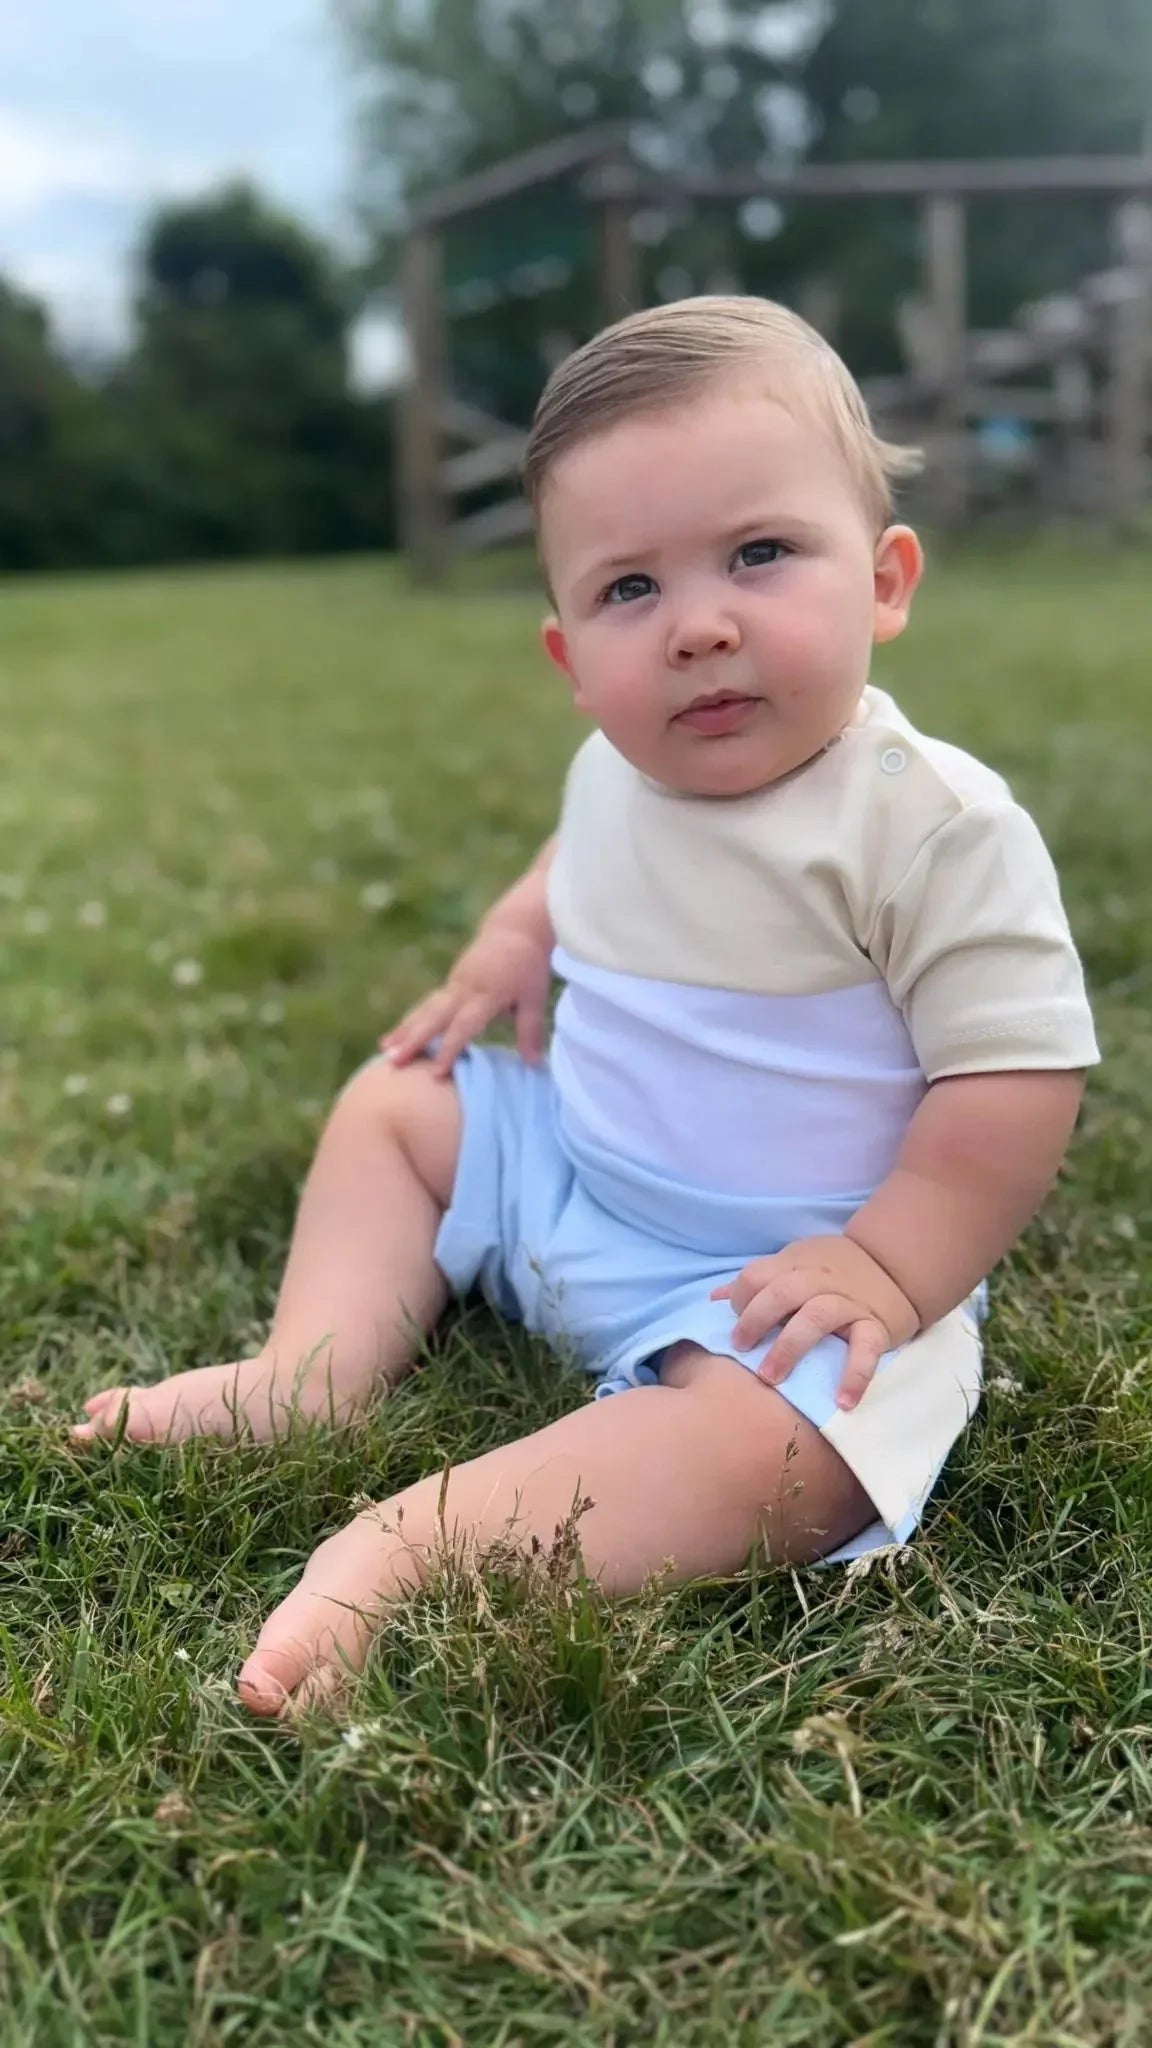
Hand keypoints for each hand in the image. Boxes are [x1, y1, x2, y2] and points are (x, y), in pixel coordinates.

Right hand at [381, 926, 551, 1077]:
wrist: (514, 926)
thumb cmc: (528, 964)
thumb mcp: (534, 998)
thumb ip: (530, 1031)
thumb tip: (535, 1065)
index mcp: (485, 995)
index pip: (463, 1027)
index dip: (449, 1050)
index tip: (435, 1073)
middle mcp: (463, 989)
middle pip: (433, 1017)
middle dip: (412, 1041)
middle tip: (392, 1061)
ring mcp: (454, 984)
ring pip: (425, 1009)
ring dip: (404, 1030)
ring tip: (384, 1049)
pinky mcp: (451, 982)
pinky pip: (428, 1004)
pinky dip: (412, 1020)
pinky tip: (400, 1036)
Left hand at [712, 1235, 919, 1411]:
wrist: (894, 1264)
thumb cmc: (832, 1270)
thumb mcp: (792, 1264)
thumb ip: (757, 1281)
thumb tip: (714, 1299)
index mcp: (795, 1265)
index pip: (757, 1276)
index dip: (740, 1300)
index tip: (735, 1328)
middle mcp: (820, 1279)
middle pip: (782, 1292)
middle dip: (755, 1321)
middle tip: (739, 1350)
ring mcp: (849, 1302)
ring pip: (816, 1316)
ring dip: (789, 1347)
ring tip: (770, 1379)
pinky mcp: (877, 1325)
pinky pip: (867, 1348)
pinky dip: (856, 1374)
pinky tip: (842, 1402)